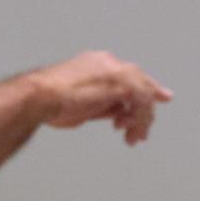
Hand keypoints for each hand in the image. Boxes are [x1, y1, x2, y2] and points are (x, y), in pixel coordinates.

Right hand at [35, 51, 171, 144]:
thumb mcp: (79, 105)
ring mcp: (115, 71)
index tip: (151, 96)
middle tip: (161, 105)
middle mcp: (107, 63)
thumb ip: (101, 105)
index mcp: (94, 64)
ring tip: (133, 137)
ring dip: (140, 118)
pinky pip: (141, 102)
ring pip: (142, 93)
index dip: (139, 86)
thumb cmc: (47, 102)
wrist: (38, 97)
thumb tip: (115, 113)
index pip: (124, 74)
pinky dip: (139, 120)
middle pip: (139, 78)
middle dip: (151, 94)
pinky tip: (131, 132)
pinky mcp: (121, 82)